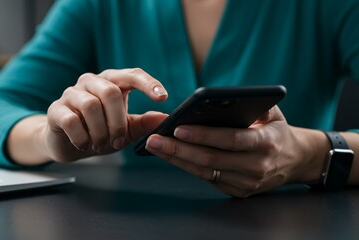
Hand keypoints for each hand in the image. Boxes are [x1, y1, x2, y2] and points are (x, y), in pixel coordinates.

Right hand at [44, 68, 168, 161]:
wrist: (67, 144)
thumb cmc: (99, 132)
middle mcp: (91, 82)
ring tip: (100, 144)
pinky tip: (84, 144)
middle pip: (110, 92)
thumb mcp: (125, 130)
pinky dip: (82, 137)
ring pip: (91, 106)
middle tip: (118, 142)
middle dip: (118, 122)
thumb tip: (165, 119)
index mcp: (111, 82)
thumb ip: (143, 123)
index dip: (147, 83)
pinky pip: (71, 120)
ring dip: (100, 132)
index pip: (132, 74)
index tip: (163, 97)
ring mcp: (71, 93)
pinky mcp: (56, 109)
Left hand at [145, 106, 325, 197]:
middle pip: (211, 159)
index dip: (203, 135)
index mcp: (266, 143)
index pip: (230, 139)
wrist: (295, 161)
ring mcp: (246, 183)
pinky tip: (171, 155)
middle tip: (154, 138)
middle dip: (179, 149)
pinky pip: (207, 178)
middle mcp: (256, 166)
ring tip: (156, 146)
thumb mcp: (273, 113)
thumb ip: (254, 102)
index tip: (178, 128)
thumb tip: (223, 96)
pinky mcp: (238, 191)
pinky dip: (186, 166)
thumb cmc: (277, 132)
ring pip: (205, 172)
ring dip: (177, 159)